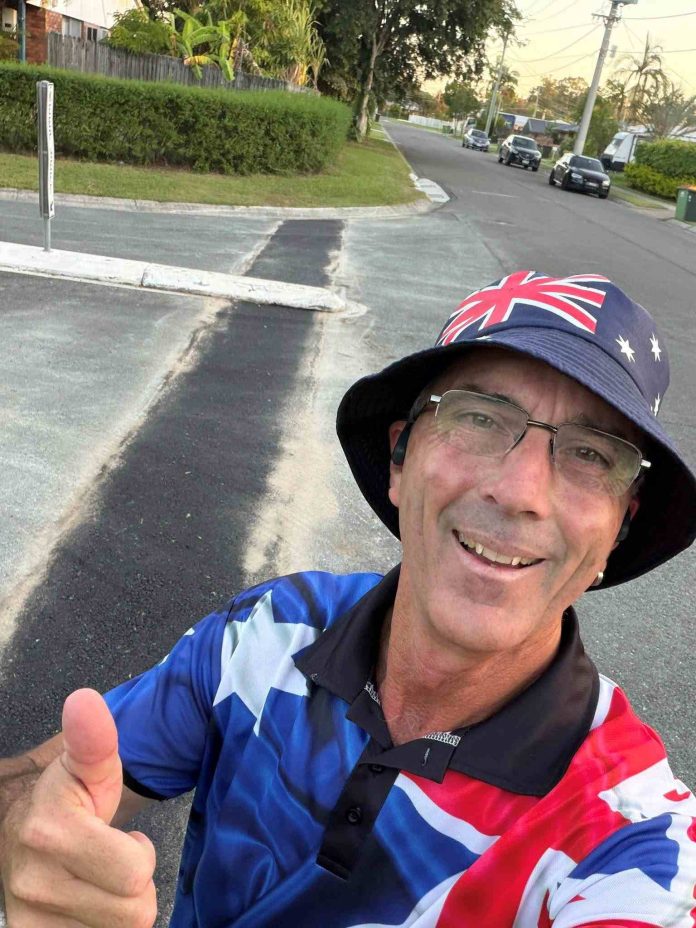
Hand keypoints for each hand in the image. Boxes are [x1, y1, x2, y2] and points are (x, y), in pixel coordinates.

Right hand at [1, 689, 156, 926]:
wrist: (20, 831)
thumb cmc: (70, 798)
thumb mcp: (91, 766)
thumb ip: (95, 739)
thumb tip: (84, 700)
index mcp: (49, 831)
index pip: (135, 873)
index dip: (140, 855)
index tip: (125, 837)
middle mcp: (32, 881)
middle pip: (132, 912)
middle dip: (135, 885)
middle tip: (114, 858)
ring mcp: (28, 917)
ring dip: (119, 910)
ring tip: (100, 879)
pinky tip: (88, 904)